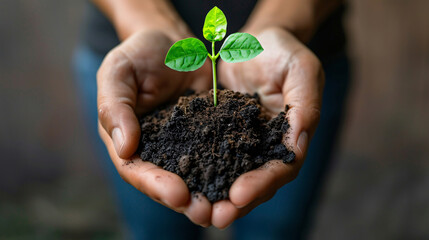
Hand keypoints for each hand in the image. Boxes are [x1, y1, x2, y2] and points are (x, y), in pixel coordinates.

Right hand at [97, 30, 213, 225]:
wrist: (174, 43)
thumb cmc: (139, 54)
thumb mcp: (118, 72)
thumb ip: (115, 107)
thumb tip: (125, 148)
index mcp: (128, 140)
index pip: (137, 170)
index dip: (155, 185)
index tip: (177, 194)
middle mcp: (157, 149)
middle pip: (167, 182)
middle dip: (187, 200)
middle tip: (207, 213)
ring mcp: (185, 144)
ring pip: (196, 175)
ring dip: (211, 192)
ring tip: (228, 207)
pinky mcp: (210, 134)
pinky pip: (220, 153)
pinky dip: (231, 167)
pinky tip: (245, 177)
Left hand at [213, 27, 323, 227]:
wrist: (252, 42)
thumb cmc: (282, 52)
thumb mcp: (301, 69)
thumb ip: (305, 104)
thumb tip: (297, 143)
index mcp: (290, 137)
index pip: (281, 168)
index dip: (262, 183)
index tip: (239, 193)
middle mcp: (265, 147)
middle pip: (255, 182)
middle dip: (236, 202)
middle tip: (214, 217)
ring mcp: (241, 143)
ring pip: (229, 175)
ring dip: (214, 195)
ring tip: (195, 210)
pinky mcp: (218, 134)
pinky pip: (207, 155)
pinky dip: (197, 170)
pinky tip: (180, 181)